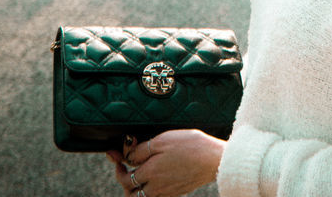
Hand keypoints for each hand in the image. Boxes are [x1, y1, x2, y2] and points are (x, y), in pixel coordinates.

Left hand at [105, 130, 224, 196]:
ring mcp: (166, 191)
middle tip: (123, 166)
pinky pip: (156, 196)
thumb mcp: (163, 140)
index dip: (118, 165)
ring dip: (135, 188)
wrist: (215, 159)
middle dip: (123, 179)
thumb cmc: (191, 146)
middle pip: (130, 192)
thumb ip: (142, 149)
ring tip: (136, 174)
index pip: (124, 177)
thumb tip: (128, 157)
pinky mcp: (176, 192)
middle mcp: (156, 186)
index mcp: (150, 172)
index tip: (116, 156)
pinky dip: (149, 190)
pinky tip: (153, 178)